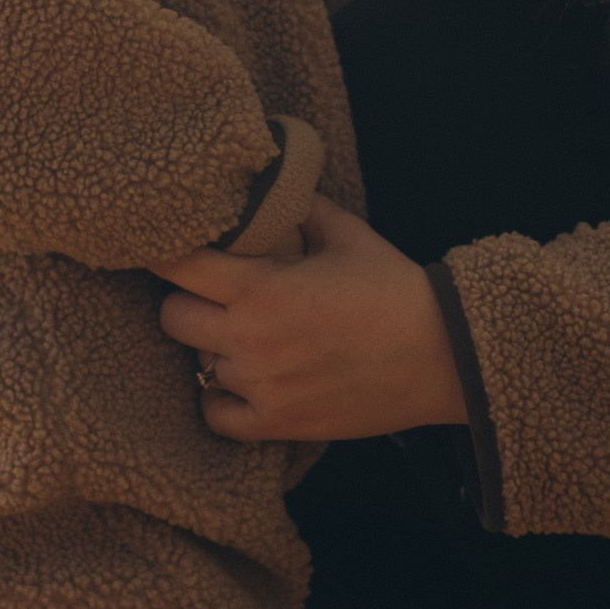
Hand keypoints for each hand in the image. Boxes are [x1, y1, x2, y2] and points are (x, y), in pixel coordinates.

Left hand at [153, 194, 470, 443]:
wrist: (442, 354)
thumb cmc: (394, 288)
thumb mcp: (345, 233)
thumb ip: (298, 208)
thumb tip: (270, 185)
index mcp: (261, 286)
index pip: (177, 265)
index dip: (167, 253)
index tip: (171, 249)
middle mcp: (250, 338)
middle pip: (172, 318)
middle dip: (187, 301)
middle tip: (211, 296)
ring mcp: (261, 386)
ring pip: (197, 366)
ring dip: (213, 349)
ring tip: (244, 337)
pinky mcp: (278, 424)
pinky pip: (216, 416)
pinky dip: (221, 399)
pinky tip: (241, 382)